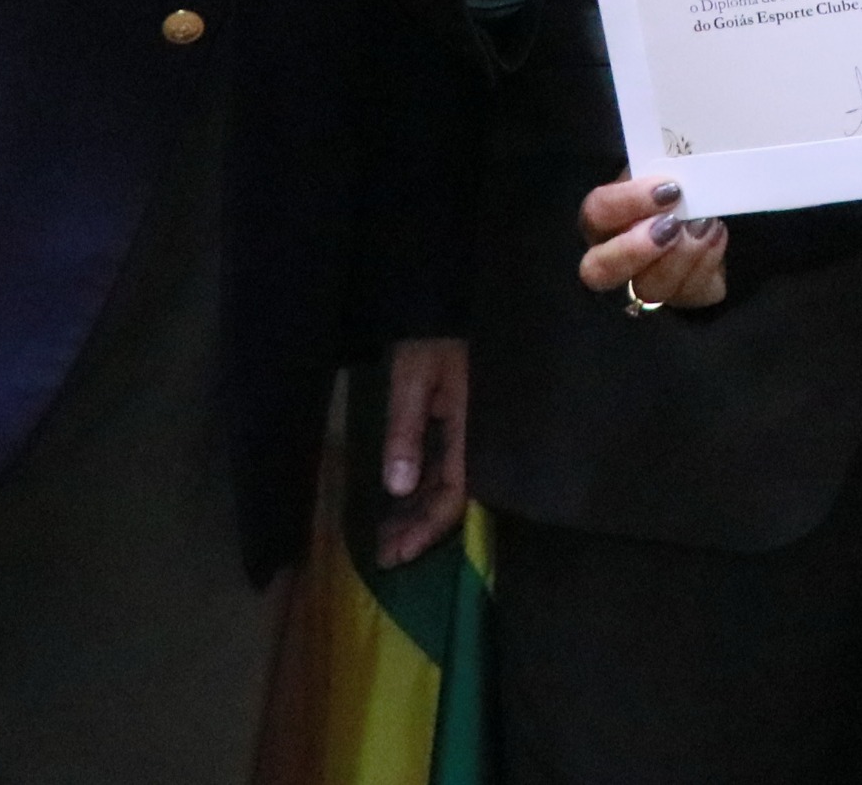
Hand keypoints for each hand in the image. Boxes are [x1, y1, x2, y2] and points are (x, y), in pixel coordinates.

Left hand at [372, 336, 469, 566]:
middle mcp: (476, 438)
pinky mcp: (459, 427)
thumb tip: (398, 488)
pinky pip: (444, 469)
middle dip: (420, 531)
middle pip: (453, 498)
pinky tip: (400, 505)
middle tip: (386, 558)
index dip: (427, 529)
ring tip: (387, 541)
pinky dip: (421, 492)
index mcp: (471, 428)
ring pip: (448, 487)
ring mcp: (469, 433)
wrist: (444, 303)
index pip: (455, 493)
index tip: (397, 554)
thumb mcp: (412, 378)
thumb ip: (406, 430)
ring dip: (418, 515)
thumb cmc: (428, 337)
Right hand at [577, 175, 727, 312]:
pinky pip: (690, 294)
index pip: (596, 212)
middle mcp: (614, 256)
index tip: (669, 188)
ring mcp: (646, 283)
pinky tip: (717, 237)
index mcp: (605, 216)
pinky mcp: (682, 297)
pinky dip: (707, 265)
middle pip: (597, 271)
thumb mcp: (670, 167)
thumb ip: (665, 166)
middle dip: (635, 250)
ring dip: (682, 256)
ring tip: (708, 224)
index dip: (627, 202)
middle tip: (674, 225)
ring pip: (649, 288)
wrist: (715, 202)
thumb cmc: (683, 180)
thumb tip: (678, 163)